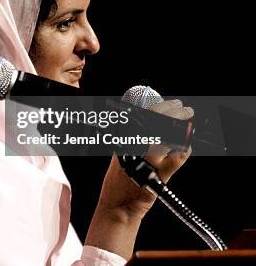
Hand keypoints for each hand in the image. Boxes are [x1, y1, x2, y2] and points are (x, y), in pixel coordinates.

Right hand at [97, 99, 193, 220]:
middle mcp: (132, 148)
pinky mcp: (156, 176)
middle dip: (174, 112)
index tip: (172, 104)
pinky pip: (176, 158)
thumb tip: (156, 120)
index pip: (143, 115)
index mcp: (123, 140)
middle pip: (156, 123)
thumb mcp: (121, 152)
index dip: (161, 107)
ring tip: (190, 123)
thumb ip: (133, 137)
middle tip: (185, 109)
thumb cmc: (121, 177)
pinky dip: (184, 150)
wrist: (118, 204)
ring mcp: (144, 161)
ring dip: (182, 128)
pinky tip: (187, 146)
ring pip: (166, 137)